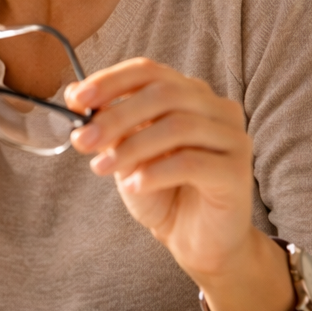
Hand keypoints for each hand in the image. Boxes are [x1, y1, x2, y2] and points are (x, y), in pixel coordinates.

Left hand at [65, 58, 257, 282]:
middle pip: (164, 94)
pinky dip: (155, 172)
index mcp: (189, 94)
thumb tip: (73, 93)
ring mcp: (233, 137)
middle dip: (116, 116)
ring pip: (178, 126)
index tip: (76, 100)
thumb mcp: (125, 153)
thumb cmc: (161, 191)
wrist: (194, 239)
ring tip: (102, 167)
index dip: (110, 81)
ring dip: (131, 147)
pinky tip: (134, 185)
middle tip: (83, 141)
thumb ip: (106, 123)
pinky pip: (192, 162)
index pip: (149, 71)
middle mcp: (217, 108)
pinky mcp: (238, 171)